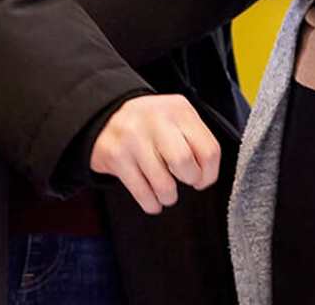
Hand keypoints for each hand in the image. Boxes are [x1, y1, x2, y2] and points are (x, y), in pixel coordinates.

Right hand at [89, 94, 221, 214]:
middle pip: (185, 163)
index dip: (209, 173)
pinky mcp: (117, 156)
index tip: (203, 178)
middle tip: (186, 181)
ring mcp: (134, 138)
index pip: (209, 149)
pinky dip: (151, 203)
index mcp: (179, 110)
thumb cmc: (148, 123)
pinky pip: (142, 192)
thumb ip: (194, 138)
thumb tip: (207, 174)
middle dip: (190, 180)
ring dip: (168, 196)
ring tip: (167, 193)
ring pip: (163, 184)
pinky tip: (152, 200)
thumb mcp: (175, 118)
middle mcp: (157, 120)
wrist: (105, 117)